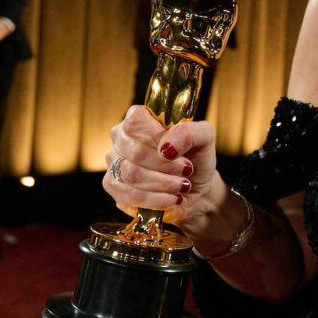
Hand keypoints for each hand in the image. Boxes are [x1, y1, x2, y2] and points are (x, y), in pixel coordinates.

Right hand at [102, 106, 218, 228]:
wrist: (194, 188)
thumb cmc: (196, 159)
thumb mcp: (204, 139)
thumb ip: (190, 133)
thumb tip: (166, 146)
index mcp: (140, 118)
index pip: (135, 122)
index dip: (156, 138)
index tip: (177, 151)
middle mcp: (122, 137)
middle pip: (134, 151)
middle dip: (165, 166)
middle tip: (186, 171)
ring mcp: (114, 161)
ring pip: (131, 174)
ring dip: (163, 183)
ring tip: (182, 186)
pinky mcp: (113, 186)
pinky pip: (128, 195)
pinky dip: (155, 199)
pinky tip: (171, 198)